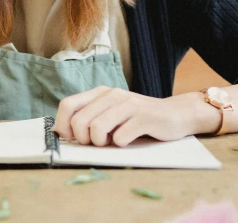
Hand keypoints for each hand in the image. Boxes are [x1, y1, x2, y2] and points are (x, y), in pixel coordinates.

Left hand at [53, 86, 193, 146]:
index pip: (67, 105)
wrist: (175, 114)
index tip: (71, 138)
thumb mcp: (112, 112)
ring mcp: (129, 104)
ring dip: (101, 142)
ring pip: (97, 128)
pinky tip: (128, 141)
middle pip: (79, 121)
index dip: (62, 125)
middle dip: (83, 139)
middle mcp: (112, 95)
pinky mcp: (144, 117)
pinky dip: (121, 144)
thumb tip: (63, 133)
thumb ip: (91, 117)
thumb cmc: (138, 118)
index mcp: (100, 93)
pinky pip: (121, 137)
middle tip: (96, 143)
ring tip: (111, 143)